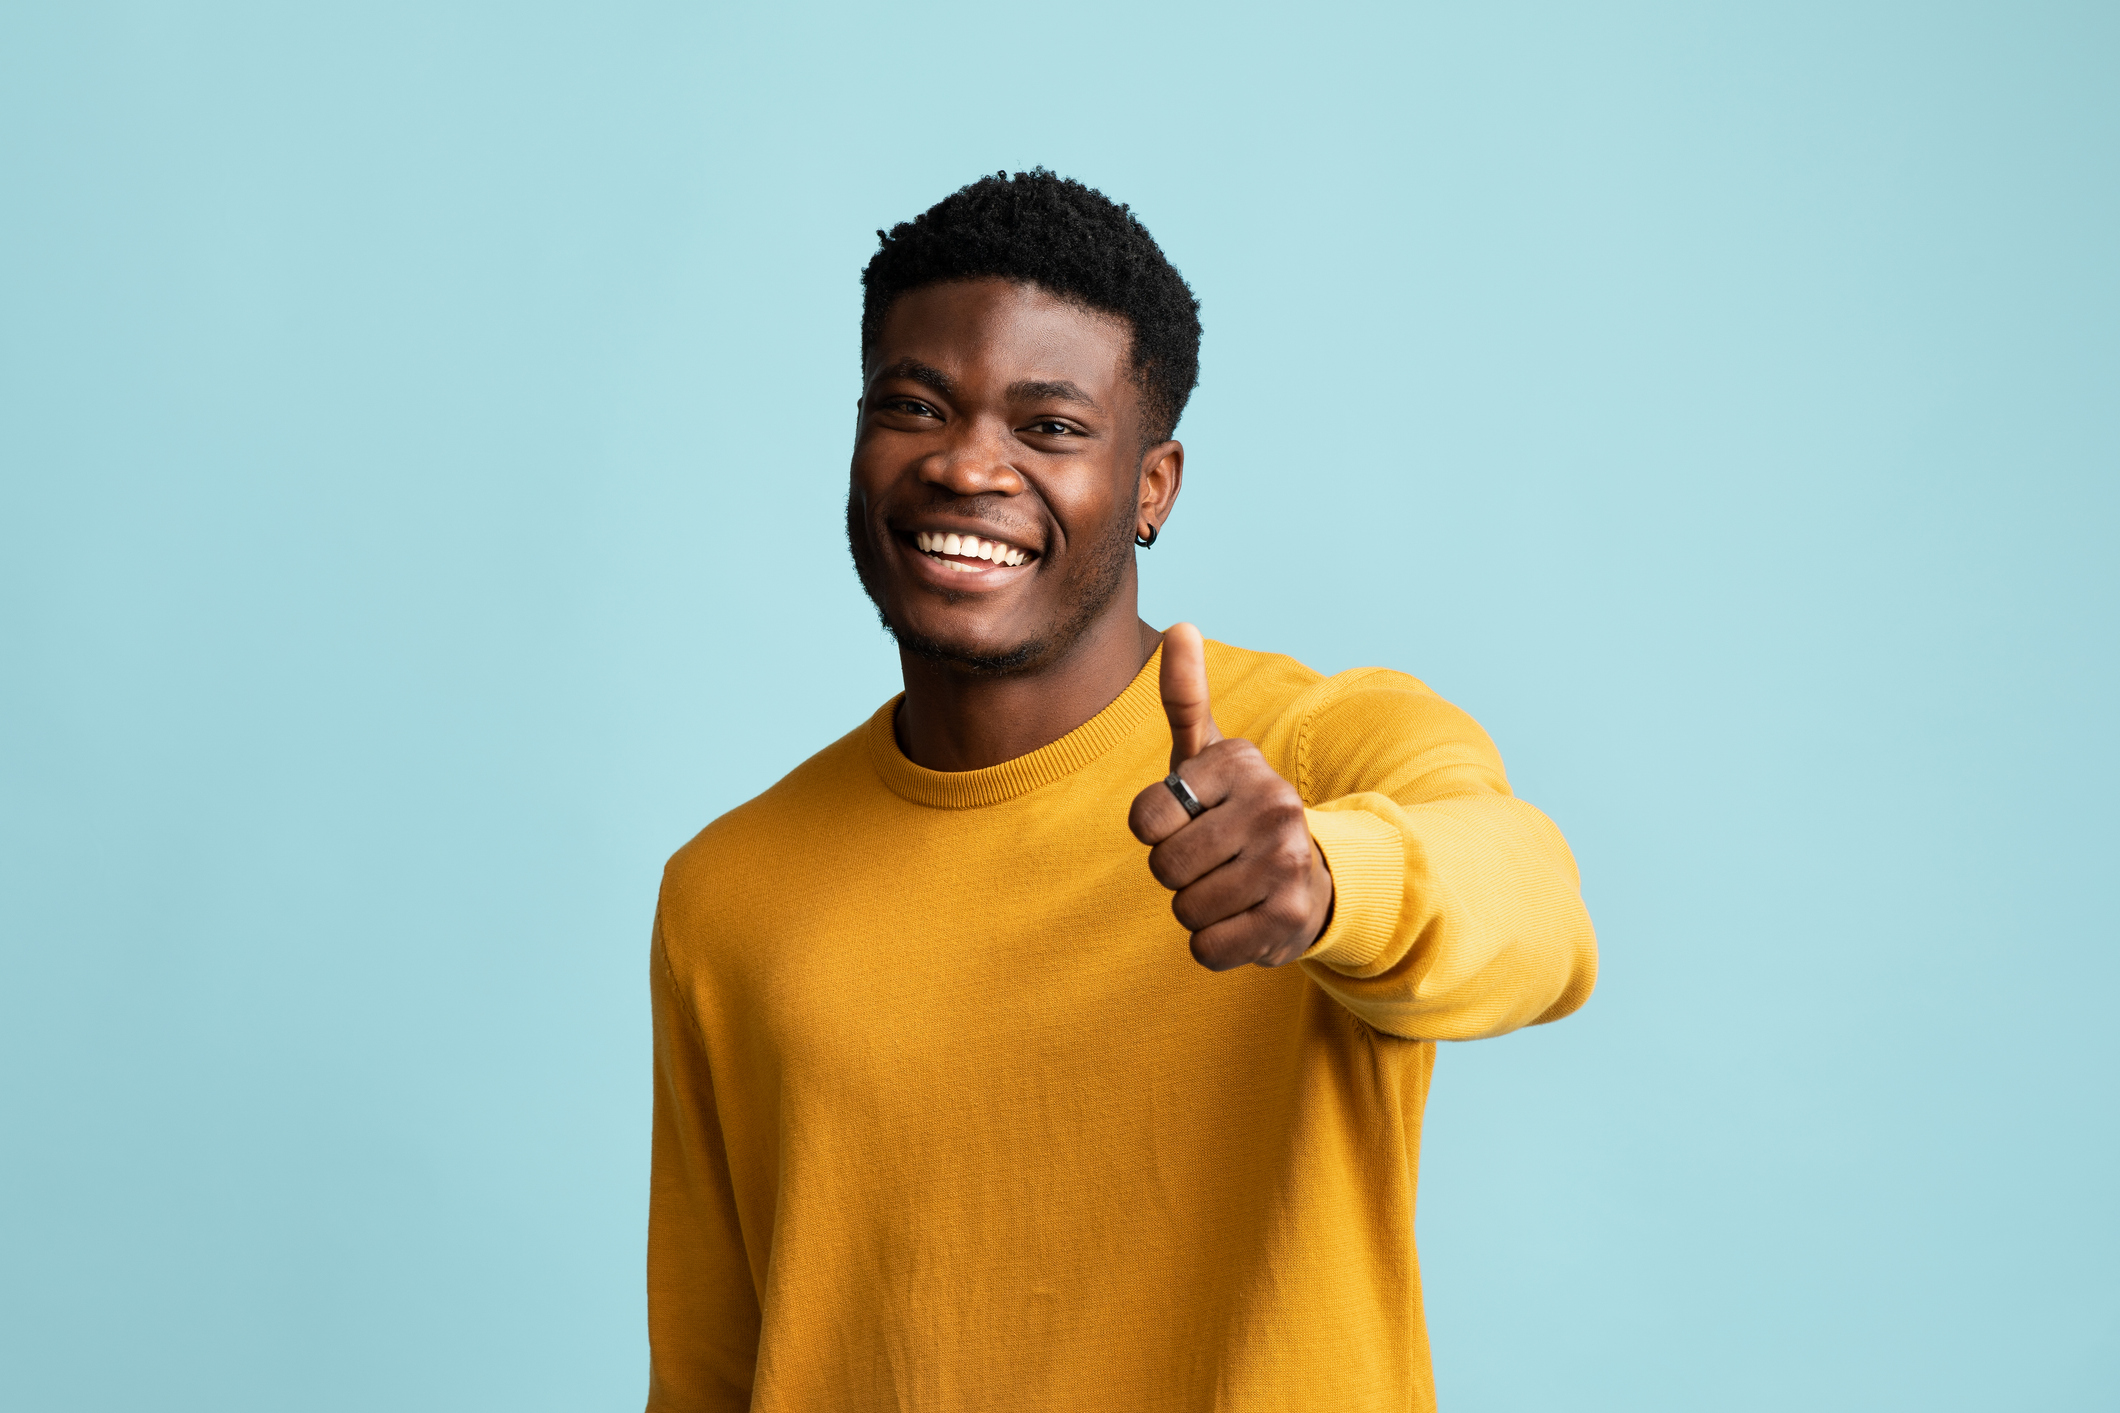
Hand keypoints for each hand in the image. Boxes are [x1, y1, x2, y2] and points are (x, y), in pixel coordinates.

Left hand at [1127, 623, 1335, 970]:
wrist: (1313, 879)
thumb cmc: (1240, 813)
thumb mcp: (1212, 756)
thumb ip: (1187, 697)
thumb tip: (1183, 625)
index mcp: (1243, 766)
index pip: (1146, 817)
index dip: (1155, 830)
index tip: (1190, 821)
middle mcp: (1273, 807)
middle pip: (1164, 866)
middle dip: (1176, 873)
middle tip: (1212, 860)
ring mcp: (1286, 864)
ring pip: (1184, 908)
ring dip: (1196, 908)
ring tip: (1231, 887)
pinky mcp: (1289, 920)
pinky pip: (1206, 948)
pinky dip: (1214, 944)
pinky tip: (1243, 920)